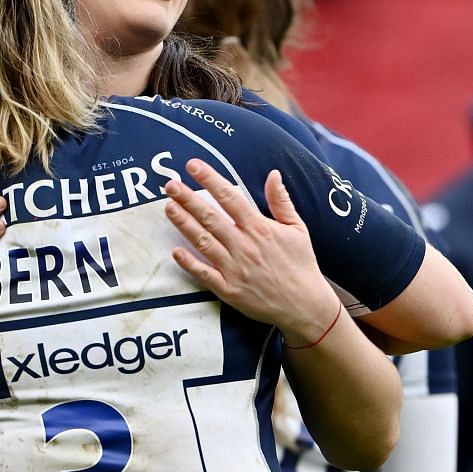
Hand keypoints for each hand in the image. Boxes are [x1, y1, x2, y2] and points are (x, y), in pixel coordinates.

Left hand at [164, 159, 340, 342]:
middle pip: (210, 217)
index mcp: (259, 228)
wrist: (304, 305)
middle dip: (188, 199)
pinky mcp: (229, 290)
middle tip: (170, 185)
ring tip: (168, 208)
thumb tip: (273, 174)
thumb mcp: (297, 228)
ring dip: (184, 224)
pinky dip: (189, 263)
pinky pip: (204, 274)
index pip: (230, 197)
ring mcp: (234, 268)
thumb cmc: (300, 265)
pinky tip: (175, 251)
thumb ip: (281, 201)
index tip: (193, 166)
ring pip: (203, 241)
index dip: (210, 179)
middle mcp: (244, 245)